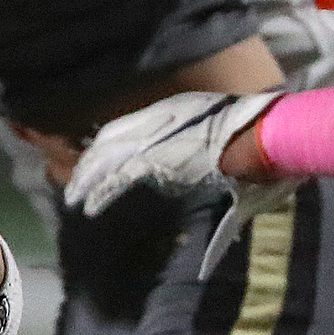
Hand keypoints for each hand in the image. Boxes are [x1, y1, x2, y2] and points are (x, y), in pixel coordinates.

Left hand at [61, 88, 294, 271]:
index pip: (126, 130)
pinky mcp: (153, 159)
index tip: (94, 164)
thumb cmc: (254, 146)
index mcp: (172, 114)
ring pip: (107, 159)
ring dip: (87, 181)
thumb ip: (205, 173)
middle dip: (90, 166)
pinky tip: (88, 206)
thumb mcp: (225, 153)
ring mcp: (154, 139)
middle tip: (74, 186)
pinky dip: (101, 192)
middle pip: (109, 143)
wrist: (261, 136)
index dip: (107, 150)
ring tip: (73, 200)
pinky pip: (118, 177)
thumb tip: (206, 220)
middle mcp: (157, 121)